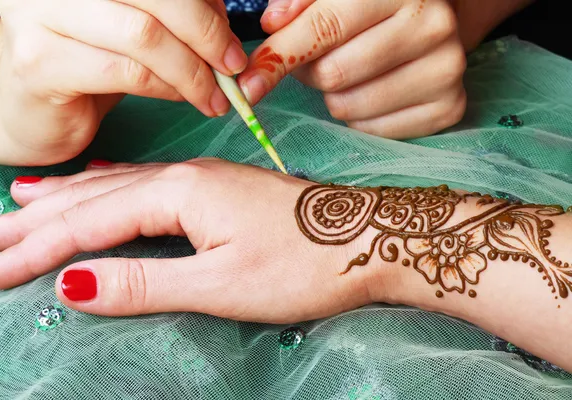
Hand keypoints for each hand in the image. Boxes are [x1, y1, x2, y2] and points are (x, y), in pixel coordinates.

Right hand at [0, 0, 245, 165]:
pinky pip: (125, 72)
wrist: (31, 106)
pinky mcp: (39, 62)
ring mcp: (38, 14)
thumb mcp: (138, 27)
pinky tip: (182, 99)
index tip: (232, 43)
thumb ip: (175, 14)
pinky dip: (166, 88)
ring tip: (213, 96)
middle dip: (206, 35)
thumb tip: (224, 23)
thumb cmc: (90, 61)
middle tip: (232, 68)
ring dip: (191, 71)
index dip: (205, 6)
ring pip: (143, 36)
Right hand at [0, 159, 382, 322]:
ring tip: (17, 204)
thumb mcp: (220, 285)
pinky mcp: (214, 190)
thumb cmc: (302, 265)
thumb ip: (145, 282)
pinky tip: (92, 187)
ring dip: (63, 200)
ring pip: (115, 187)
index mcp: (178, 196)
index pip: (89, 223)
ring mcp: (199, 180)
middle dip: (35, 223)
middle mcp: (182, 178)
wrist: (365, 237)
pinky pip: (142, 185)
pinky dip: (106, 189)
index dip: (38, 250)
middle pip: (92, 198)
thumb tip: (72, 286)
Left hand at [238, 0, 466, 138]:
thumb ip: (299, 1)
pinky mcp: (448, 107)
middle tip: (313, 62)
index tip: (247, 83)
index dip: (278, 57)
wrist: (432, 22)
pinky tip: (370, 91)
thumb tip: (272, 25)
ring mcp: (446, 70)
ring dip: (332, 96)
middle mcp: (432, 25)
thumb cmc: (371, 6)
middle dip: (308, 73)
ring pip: (347, 106)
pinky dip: (358, 117)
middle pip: (333, 74)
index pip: (325, 27)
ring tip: (347, 73)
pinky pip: (371, 130)